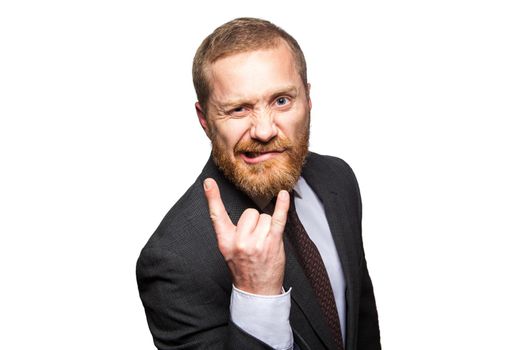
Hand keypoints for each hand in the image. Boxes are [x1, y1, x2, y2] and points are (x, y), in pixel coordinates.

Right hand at [203, 178, 289, 294]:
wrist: (257, 291)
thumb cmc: (245, 269)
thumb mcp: (229, 251)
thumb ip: (233, 232)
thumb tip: (244, 212)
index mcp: (225, 241)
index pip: (217, 216)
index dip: (212, 198)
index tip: (209, 183)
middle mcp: (239, 241)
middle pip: (249, 213)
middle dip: (255, 222)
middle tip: (255, 239)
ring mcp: (256, 242)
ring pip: (264, 217)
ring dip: (267, 226)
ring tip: (265, 243)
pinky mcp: (272, 242)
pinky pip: (278, 219)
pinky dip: (282, 206)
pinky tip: (283, 195)